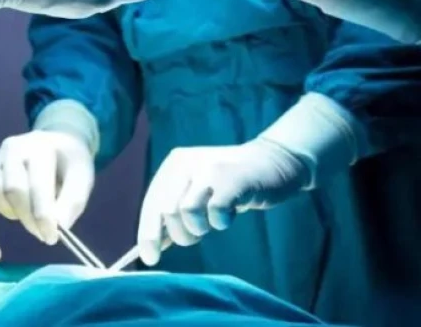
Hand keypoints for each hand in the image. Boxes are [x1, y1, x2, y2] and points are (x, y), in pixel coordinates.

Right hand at [0, 130, 95, 244]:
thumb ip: (72, 202)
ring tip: (28, 214)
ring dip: (10, 212)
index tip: (51, 237)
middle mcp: (14, 147)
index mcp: (41, 147)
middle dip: (28, 219)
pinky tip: (10, 207)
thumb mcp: (82, 179)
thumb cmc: (70, 165)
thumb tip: (58, 226)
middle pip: (12, 190)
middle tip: (43, 234)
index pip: (37, 185)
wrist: (57, 145)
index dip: (43, 216)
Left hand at [137, 139, 311, 265]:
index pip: (151, 204)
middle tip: (198, 234)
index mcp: (173, 165)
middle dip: (180, 234)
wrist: (273, 162)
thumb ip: (174, 215)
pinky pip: (216, 213)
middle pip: (166, 211)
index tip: (151, 259)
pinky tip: (230, 214)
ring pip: (187, 212)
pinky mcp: (232, 179)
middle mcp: (186, 162)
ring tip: (215, 220)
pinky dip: (221, 222)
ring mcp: (209, 169)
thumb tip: (151, 249)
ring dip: (201, 228)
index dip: (148, 235)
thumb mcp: (196, 194)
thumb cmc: (230, 185)